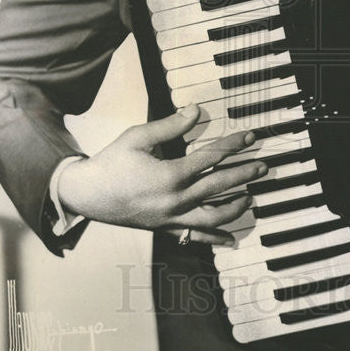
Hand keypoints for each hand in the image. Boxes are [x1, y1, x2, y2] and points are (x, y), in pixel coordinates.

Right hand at [57, 104, 266, 244]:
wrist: (87, 195)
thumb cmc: (111, 163)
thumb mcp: (138, 137)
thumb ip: (170, 126)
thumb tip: (195, 111)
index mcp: (171, 175)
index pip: (212, 157)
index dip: (234, 145)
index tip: (250, 137)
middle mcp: (175, 200)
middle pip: (220, 187)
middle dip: (245, 175)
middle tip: (263, 166)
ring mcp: (171, 218)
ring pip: (213, 218)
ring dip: (236, 208)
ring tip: (250, 198)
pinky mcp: (165, 229)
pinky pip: (195, 238)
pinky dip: (215, 239)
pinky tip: (231, 239)